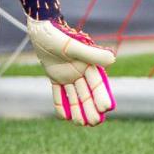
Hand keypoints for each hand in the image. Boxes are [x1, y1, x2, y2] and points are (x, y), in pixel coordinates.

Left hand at [16, 0, 116, 125]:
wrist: (41, 29)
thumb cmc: (58, 35)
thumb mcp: (73, 46)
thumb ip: (92, 54)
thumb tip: (112, 60)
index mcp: (89, 64)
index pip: (98, 84)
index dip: (102, 96)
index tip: (106, 109)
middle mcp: (81, 71)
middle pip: (88, 93)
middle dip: (91, 108)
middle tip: (94, 122)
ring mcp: (68, 75)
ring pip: (75, 96)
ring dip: (78, 110)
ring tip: (82, 124)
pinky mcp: (56, 76)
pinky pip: (59, 93)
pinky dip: (62, 104)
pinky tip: (65, 118)